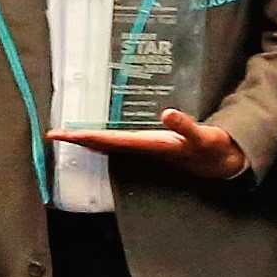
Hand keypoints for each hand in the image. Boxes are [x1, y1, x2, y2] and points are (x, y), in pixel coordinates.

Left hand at [52, 107, 243, 178]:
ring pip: (109, 145)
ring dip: (88, 141)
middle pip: (104, 144)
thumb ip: (186, 126)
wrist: (222, 164)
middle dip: (79, 140)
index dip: (86, 136)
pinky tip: (97, 136)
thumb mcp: (202, 137)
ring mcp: (146, 148)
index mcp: (151, 144)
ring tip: (68, 135)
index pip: (111, 140)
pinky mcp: (151, 146)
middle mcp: (144, 148)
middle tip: (54, 135)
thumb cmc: (212, 149)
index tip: (63, 134)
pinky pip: (120, 142)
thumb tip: (167, 112)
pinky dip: (104, 139)